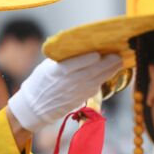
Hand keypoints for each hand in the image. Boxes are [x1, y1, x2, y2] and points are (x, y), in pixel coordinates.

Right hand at [7, 52, 121, 132]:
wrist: (34, 107)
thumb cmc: (40, 82)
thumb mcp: (46, 67)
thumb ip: (63, 59)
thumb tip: (80, 46)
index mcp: (56, 71)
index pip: (76, 64)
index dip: (89, 58)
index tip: (99, 52)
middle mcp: (67, 83)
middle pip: (91, 72)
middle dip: (107, 64)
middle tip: (118, 55)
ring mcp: (74, 93)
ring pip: (96, 80)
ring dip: (109, 72)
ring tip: (119, 63)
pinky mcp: (79, 100)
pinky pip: (94, 89)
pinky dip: (102, 80)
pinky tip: (109, 73)